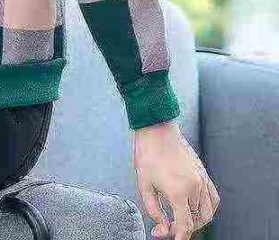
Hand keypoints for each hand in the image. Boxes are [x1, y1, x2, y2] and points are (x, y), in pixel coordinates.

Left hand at [133, 121, 219, 238]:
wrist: (157, 129)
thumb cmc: (148, 152)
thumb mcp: (144, 184)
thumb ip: (153, 209)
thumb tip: (161, 226)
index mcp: (178, 191)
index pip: (184, 225)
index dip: (179, 236)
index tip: (172, 238)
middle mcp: (194, 187)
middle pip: (197, 220)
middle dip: (184, 227)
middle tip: (170, 224)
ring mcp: (201, 180)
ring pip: (207, 212)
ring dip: (197, 220)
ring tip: (182, 217)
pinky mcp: (204, 173)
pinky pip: (213, 198)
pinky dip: (208, 208)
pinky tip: (197, 208)